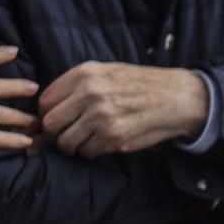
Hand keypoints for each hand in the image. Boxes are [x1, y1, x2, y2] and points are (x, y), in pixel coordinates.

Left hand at [39, 62, 209, 157]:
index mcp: (85, 73)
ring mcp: (102, 116)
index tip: (56, 122)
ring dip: (73, 146)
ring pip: (66, 142)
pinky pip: (88, 152)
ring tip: (86, 141)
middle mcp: (90, 93)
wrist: (178, 97)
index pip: (45, 101)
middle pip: (50, 123)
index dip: (46, 115)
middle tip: (66, 137)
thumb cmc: (142, 85)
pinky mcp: (115, 136)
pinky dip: (92, 152)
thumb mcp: (108, 71)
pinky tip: (103, 143)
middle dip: (55, 134)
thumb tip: (47, 108)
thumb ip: (77, 84)